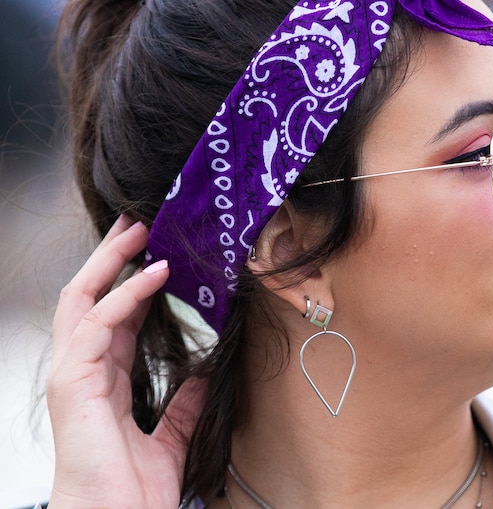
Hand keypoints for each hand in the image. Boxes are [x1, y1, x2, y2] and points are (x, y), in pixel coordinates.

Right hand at [46, 215, 204, 507]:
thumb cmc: (132, 490)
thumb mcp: (174, 434)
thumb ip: (187, 400)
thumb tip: (209, 369)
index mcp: (102, 379)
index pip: (112, 315)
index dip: (133, 280)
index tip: (157, 250)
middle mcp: (82, 370)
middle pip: (88, 296)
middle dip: (110, 257)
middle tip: (139, 222)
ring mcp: (72, 375)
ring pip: (82, 299)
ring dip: (112, 261)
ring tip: (141, 231)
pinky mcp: (73, 384)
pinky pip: (95, 325)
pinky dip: (125, 295)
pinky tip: (155, 274)